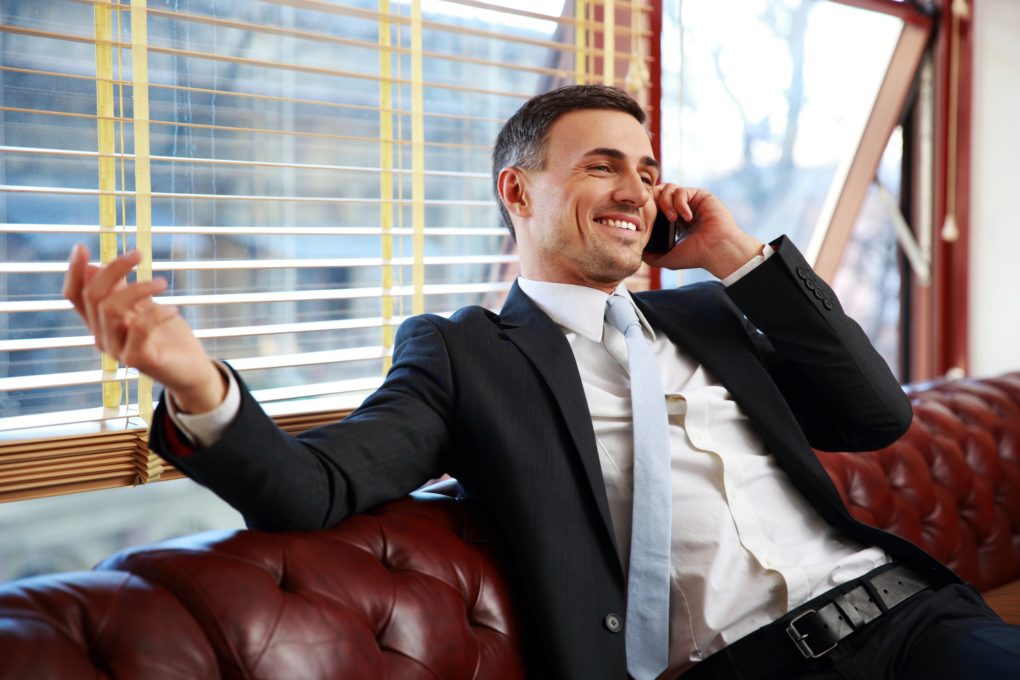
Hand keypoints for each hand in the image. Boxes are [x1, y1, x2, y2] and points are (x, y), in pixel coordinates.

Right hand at [63, 245, 224, 412]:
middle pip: (93, 296)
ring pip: (111, 309)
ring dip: (138, 289)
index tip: (82, 247)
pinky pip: (138, 328)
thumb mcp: (145, 306)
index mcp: (100, 323)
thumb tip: (96, 266)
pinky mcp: (136, 360)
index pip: (75, 296)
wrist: (192, 370)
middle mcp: (102, 337)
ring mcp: (117, 350)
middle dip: (114, 269)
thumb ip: (122, 290)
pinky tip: (174, 309)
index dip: (74, 272)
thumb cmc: (168, 335)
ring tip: (163, 283)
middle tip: (139, 254)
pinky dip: (157, 313)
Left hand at [644, 184, 763, 278]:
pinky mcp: (699, 195)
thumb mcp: (668, 259)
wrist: (716, 250)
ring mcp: (690, 201)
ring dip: (666, 203)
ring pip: (668, 189)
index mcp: (672, 222)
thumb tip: (638, 252)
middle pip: (658, 193)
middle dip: (653, 201)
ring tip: (672, 219)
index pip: (654, 206)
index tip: (645, 219)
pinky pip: (681, 190)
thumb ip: (652, 256)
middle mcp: (681, 209)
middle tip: (654, 214)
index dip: (647, 209)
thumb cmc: (695, 255)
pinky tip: (686, 217)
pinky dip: (680, 203)